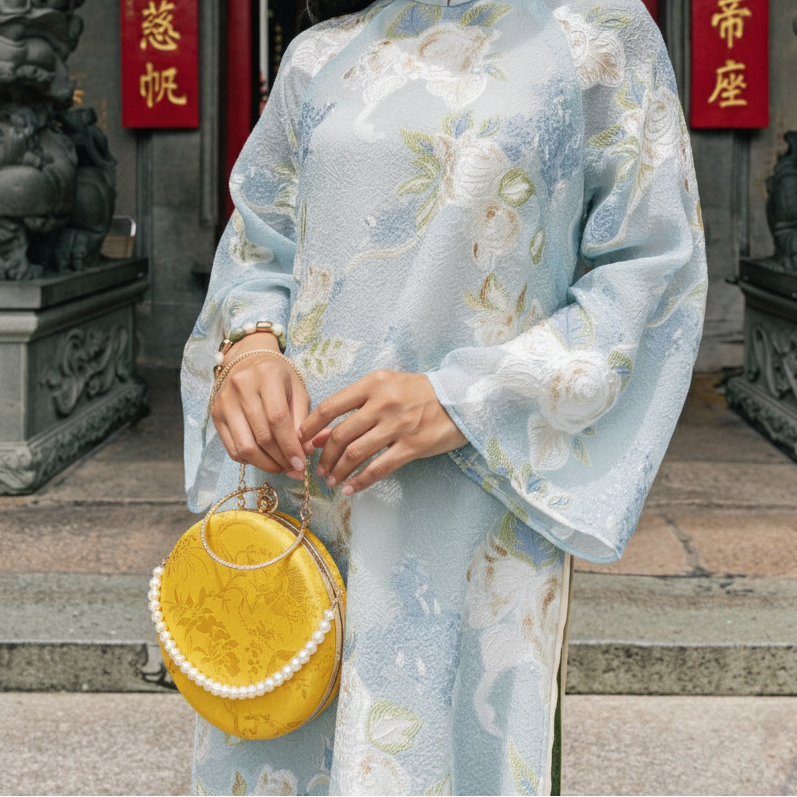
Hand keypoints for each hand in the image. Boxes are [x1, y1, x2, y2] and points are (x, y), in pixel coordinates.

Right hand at [211, 332, 310, 477]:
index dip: (290, 445)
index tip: (301, 464)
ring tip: (281, 467)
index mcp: (266, 375)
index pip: (278, 418)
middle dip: (280, 459)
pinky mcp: (215, 415)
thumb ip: (302, 419)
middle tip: (294, 469)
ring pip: (244, 446)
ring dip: (265, 464)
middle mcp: (241, 387)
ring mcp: (224, 402)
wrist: (247, 359)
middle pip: (261, 436)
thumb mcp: (297, 390)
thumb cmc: (278, 377)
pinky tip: (264, 459)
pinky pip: (232, 448)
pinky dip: (250, 460)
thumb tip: (304, 452)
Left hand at [299, 370, 466, 494]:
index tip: (301, 441)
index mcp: (373, 384)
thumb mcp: (386, 388)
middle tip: (319, 468)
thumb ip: (355, 407)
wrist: (462, 398)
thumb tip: (321, 434)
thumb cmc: (420, 392)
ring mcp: (398, 425)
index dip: (311, 426)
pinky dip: (361, 481)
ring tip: (332, 480)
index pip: (331, 406)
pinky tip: (351, 489)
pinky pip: (379, 468)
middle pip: (341, 434)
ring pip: (356, 453)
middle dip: (324, 455)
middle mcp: (383, 403)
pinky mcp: (413, 446)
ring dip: (338, 470)